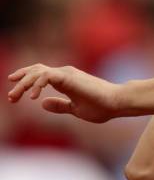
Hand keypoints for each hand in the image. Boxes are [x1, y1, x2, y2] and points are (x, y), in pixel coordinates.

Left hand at [7, 64, 121, 122]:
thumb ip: (60, 106)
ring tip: (14, 97)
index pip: (41, 74)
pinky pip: (46, 76)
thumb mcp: (75, 109)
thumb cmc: (101, 106)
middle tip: (10, 96)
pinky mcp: (69, 77)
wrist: (117, 103)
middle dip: (21, 80)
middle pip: (36, 70)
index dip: (26, 80)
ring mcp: (67, 74)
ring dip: (24, 83)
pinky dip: (36, 85)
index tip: (14, 92)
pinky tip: (32, 97)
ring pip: (38, 72)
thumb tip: (43, 104)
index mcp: (66, 80)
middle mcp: (65, 73)